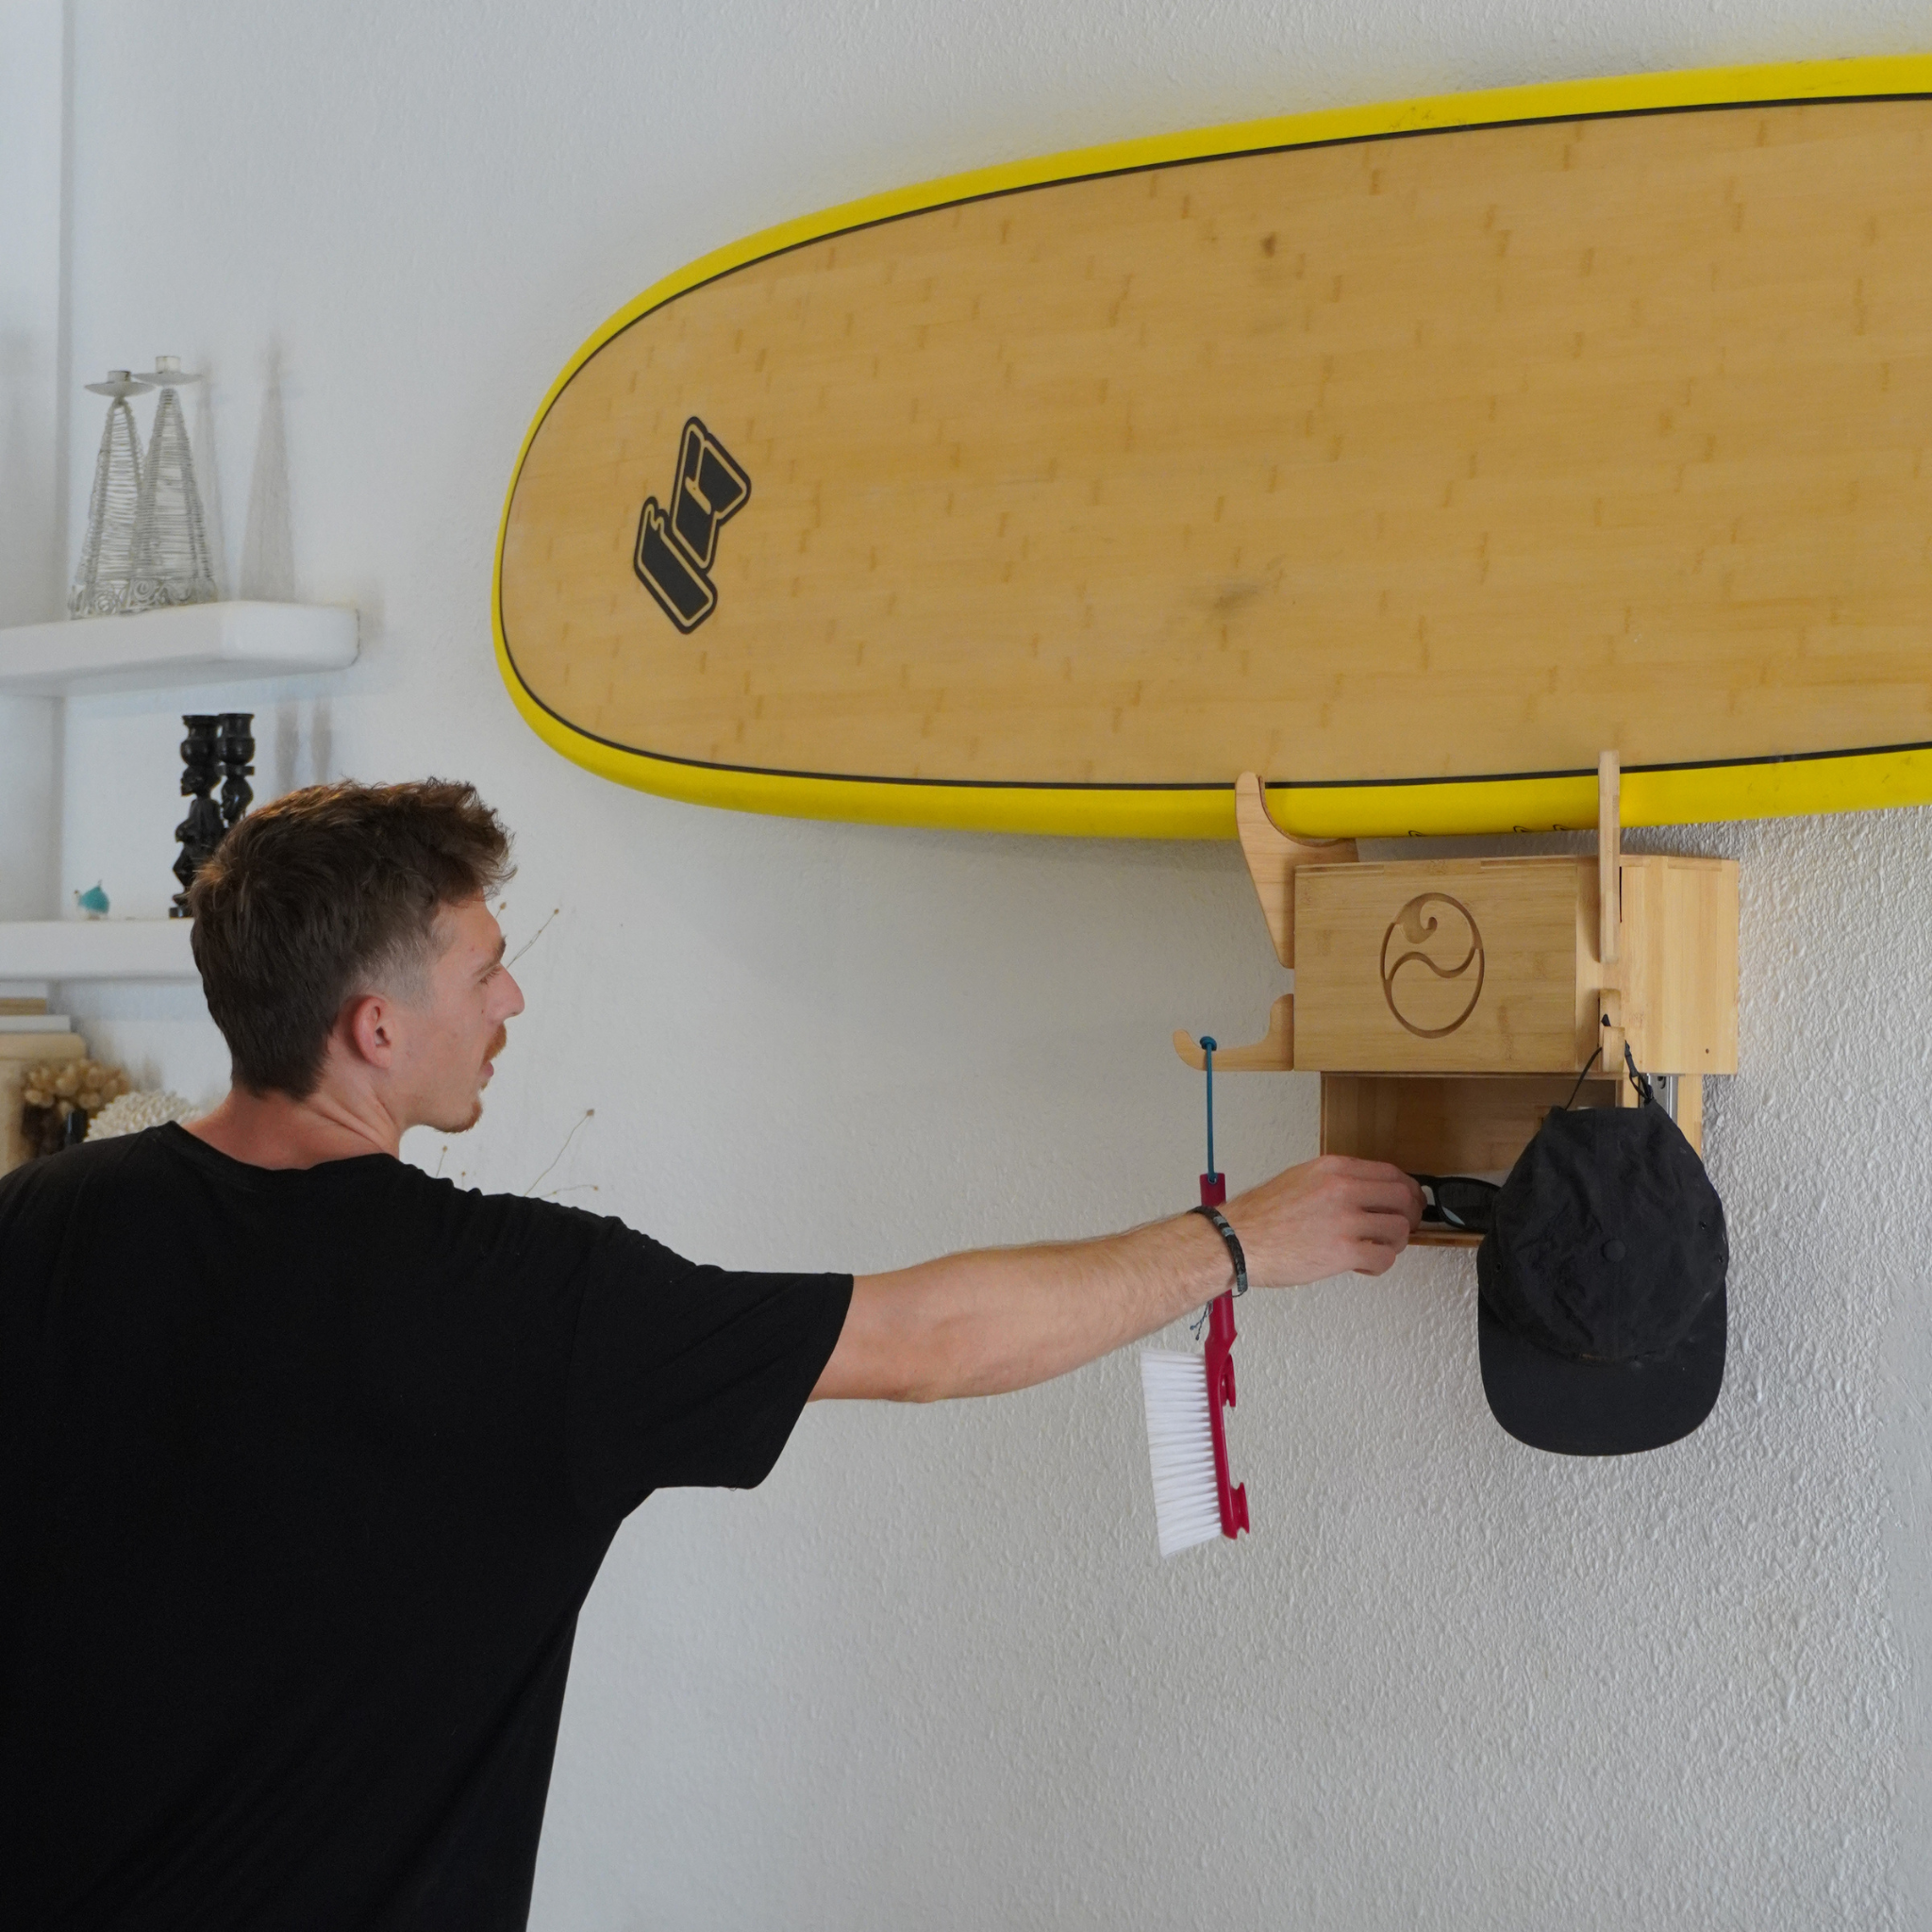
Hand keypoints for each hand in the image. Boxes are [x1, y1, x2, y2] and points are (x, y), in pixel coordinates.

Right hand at [1222, 1155, 1422, 1283]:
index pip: (1391, 1173)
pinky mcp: (1343, 1252)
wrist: (1236, 1241)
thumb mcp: (1299, 1179)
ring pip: (1399, 1229)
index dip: (1407, 1190)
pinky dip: (1380, 1264)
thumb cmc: (1259, 1216)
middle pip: (1403, 1198)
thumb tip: (1362, 1192)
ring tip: (1378, 1248)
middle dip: (1411, 1215)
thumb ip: (1333, 1181)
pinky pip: (1384, 1258)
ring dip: (1394, 1242)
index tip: (1408, 1201)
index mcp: (1333, 1169)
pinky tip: (1365, 1265)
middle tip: (1405, 1227)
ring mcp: (1345, 1220)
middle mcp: (1343, 1189)